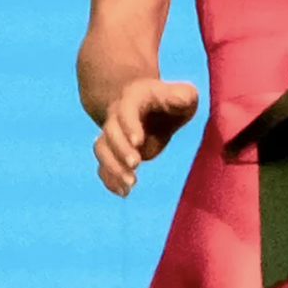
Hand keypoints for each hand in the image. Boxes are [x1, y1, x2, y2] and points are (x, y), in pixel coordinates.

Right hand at [92, 78, 198, 196]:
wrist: (155, 107)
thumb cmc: (175, 100)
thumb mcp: (186, 95)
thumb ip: (183, 97)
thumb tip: (179, 101)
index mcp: (134, 97)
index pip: (126, 109)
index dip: (129, 125)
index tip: (138, 142)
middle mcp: (117, 114)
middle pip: (110, 132)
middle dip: (120, 150)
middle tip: (136, 165)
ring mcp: (112, 134)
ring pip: (102, 150)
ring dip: (112, 168)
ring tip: (130, 185)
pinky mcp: (113, 152)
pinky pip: (103, 165)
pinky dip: (109, 179)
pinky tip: (123, 192)